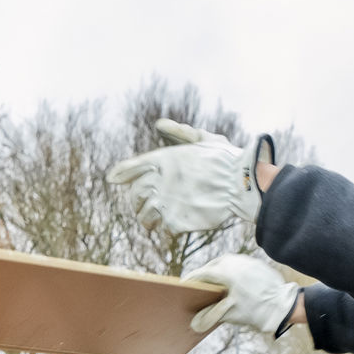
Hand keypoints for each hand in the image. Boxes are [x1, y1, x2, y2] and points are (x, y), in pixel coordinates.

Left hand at [108, 119, 271, 233]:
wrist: (241, 184)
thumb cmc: (224, 159)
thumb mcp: (202, 138)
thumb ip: (179, 133)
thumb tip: (159, 124)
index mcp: (163, 159)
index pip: (131, 168)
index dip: (121, 173)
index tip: (112, 178)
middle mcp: (160, 181)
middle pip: (134, 196)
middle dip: (137, 201)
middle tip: (145, 205)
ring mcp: (166, 203)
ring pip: (144, 216)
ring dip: (148, 219)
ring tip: (155, 221)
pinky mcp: (175, 222)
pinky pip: (162, 229)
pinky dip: (166, 229)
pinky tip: (176, 225)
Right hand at [184, 254, 301, 335]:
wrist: (282, 304)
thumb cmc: (254, 310)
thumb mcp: (229, 314)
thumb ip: (210, 316)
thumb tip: (194, 323)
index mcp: (224, 270)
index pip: (201, 274)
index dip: (190, 281)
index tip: (183, 286)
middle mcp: (233, 261)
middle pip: (212, 267)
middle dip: (204, 277)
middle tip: (197, 286)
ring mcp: (244, 260)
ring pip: (224, 264)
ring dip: (217, 274)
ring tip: (213, 285)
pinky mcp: (254, 263)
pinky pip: (236, 265)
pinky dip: (230, 273)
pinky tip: (230, 284)